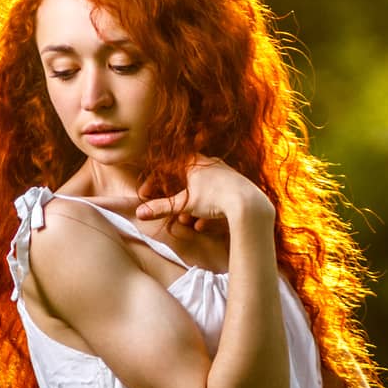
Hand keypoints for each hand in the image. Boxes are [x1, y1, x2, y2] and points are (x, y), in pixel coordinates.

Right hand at [136, 156, 273, 231]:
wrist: (248, 204)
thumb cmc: (215, 198)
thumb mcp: (185, 205)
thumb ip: (162, 208)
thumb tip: (140, 213)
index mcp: (195, 163)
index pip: (168, 167)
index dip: (154, 181)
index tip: (146, 194)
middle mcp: (209, 163)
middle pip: (185, 178)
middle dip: (175, 198)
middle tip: (170, 211)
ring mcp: (224, 173)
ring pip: (201, 189)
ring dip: (190, 206)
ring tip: (186, 221)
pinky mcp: (235, 185)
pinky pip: (216, 196)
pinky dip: (206, 210)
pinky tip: (203, 224)